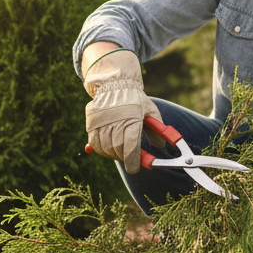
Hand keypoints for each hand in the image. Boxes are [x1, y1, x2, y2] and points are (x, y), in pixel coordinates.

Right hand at [83, 49, 162, 173]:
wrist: (115, 84)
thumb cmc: (136, 99)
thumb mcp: (151, 112)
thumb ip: (158, 130)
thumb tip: (161, 146)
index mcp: (132, 120)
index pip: (131, 147)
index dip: (133, 161)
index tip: (135, 168)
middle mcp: (115, 122)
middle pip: (117, 150)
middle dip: (124, 158)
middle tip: (129, 159)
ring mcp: (101, 122)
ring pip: (105, 148)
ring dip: (113, 154)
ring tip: (119, 150)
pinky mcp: (91, 123)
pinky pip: (94, 143)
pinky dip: (101, 149)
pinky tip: (108, 147)